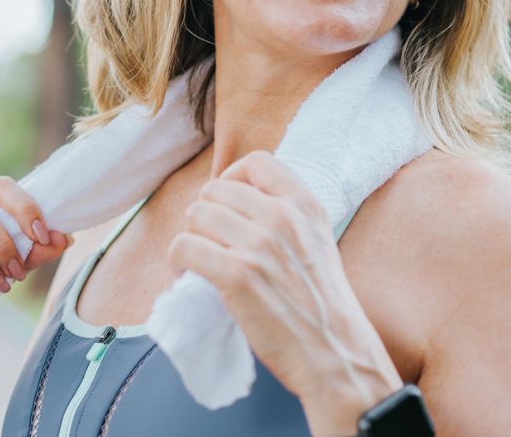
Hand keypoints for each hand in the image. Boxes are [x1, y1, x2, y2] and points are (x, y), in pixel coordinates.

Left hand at [169, 151, 400, 432]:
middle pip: (215, 189)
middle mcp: (283, 216)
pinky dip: (177, 259)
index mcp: (306, 203)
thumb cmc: (322, 301)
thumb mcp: (319, 238)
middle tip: (210, 241)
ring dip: (190, 236)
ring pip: (196, 215)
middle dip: (205, 213)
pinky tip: (187, 274)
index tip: (228, 203)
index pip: (256, 161)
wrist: (333, 350)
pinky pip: (184, 246)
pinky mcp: (237, 275)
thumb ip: (288, 213)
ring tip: (198, 259)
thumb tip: (239, 200)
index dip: (232, 177)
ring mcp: (259, 244)